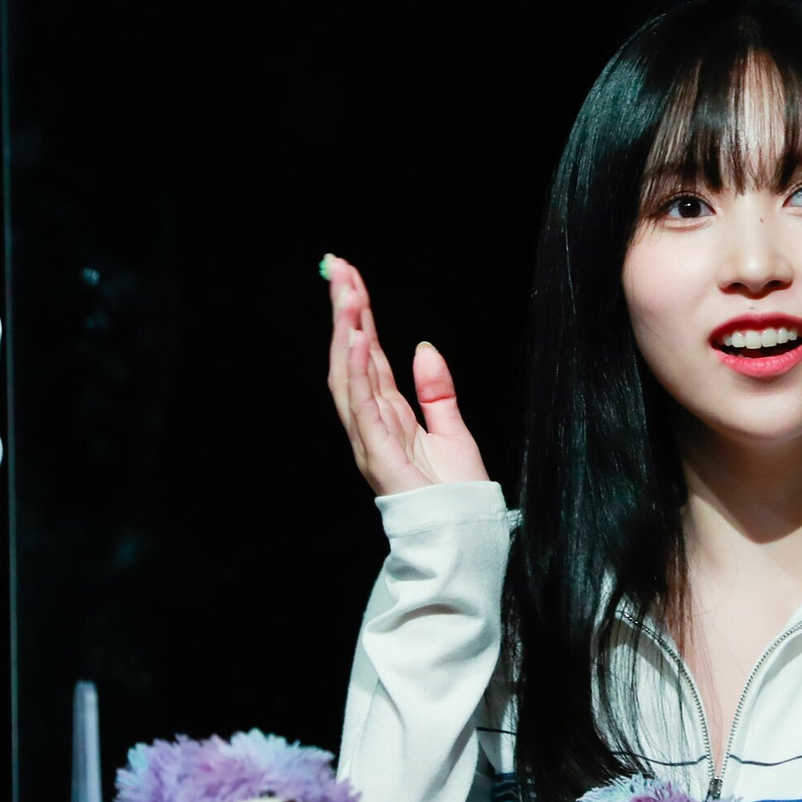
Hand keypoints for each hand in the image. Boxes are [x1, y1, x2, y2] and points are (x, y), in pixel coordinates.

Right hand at [323, 255, 488, 494]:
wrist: (464, 534)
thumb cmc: (456, 494)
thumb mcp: (453, 431)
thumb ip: (437, 391)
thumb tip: (423, 348)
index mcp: (390, 415)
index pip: (369, 355)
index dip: (359, 316)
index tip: (349, 277)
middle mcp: (373, 423)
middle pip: (352, 357)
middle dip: (344, 311)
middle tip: (337, 267)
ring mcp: (371, 438)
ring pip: (350, 375)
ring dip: (346, 332)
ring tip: (346, 293)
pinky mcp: (379, 454)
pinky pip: (363, 407)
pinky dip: (358, 372)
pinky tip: (359, 339)